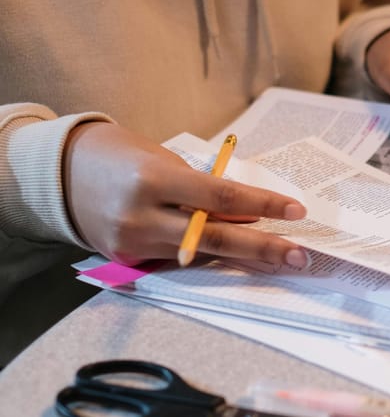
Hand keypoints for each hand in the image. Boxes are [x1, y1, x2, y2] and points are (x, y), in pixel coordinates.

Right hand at [63, 122, 308, 267]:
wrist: (63, 172)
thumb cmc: (123, 155)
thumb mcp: (166, 161)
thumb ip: (203, 191)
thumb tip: (247, 216)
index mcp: (153, 180)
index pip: (220, 198)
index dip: (261, 206)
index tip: (294, 210)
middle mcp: (141, 216)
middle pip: (214, 238)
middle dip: (262, 248)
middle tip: (299, 255)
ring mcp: (131, 243)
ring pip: (199, 255)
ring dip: (243, 258)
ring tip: (279, 259)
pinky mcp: (125, 260)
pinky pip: (177, 261)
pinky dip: (207, 258)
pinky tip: (236, 259)